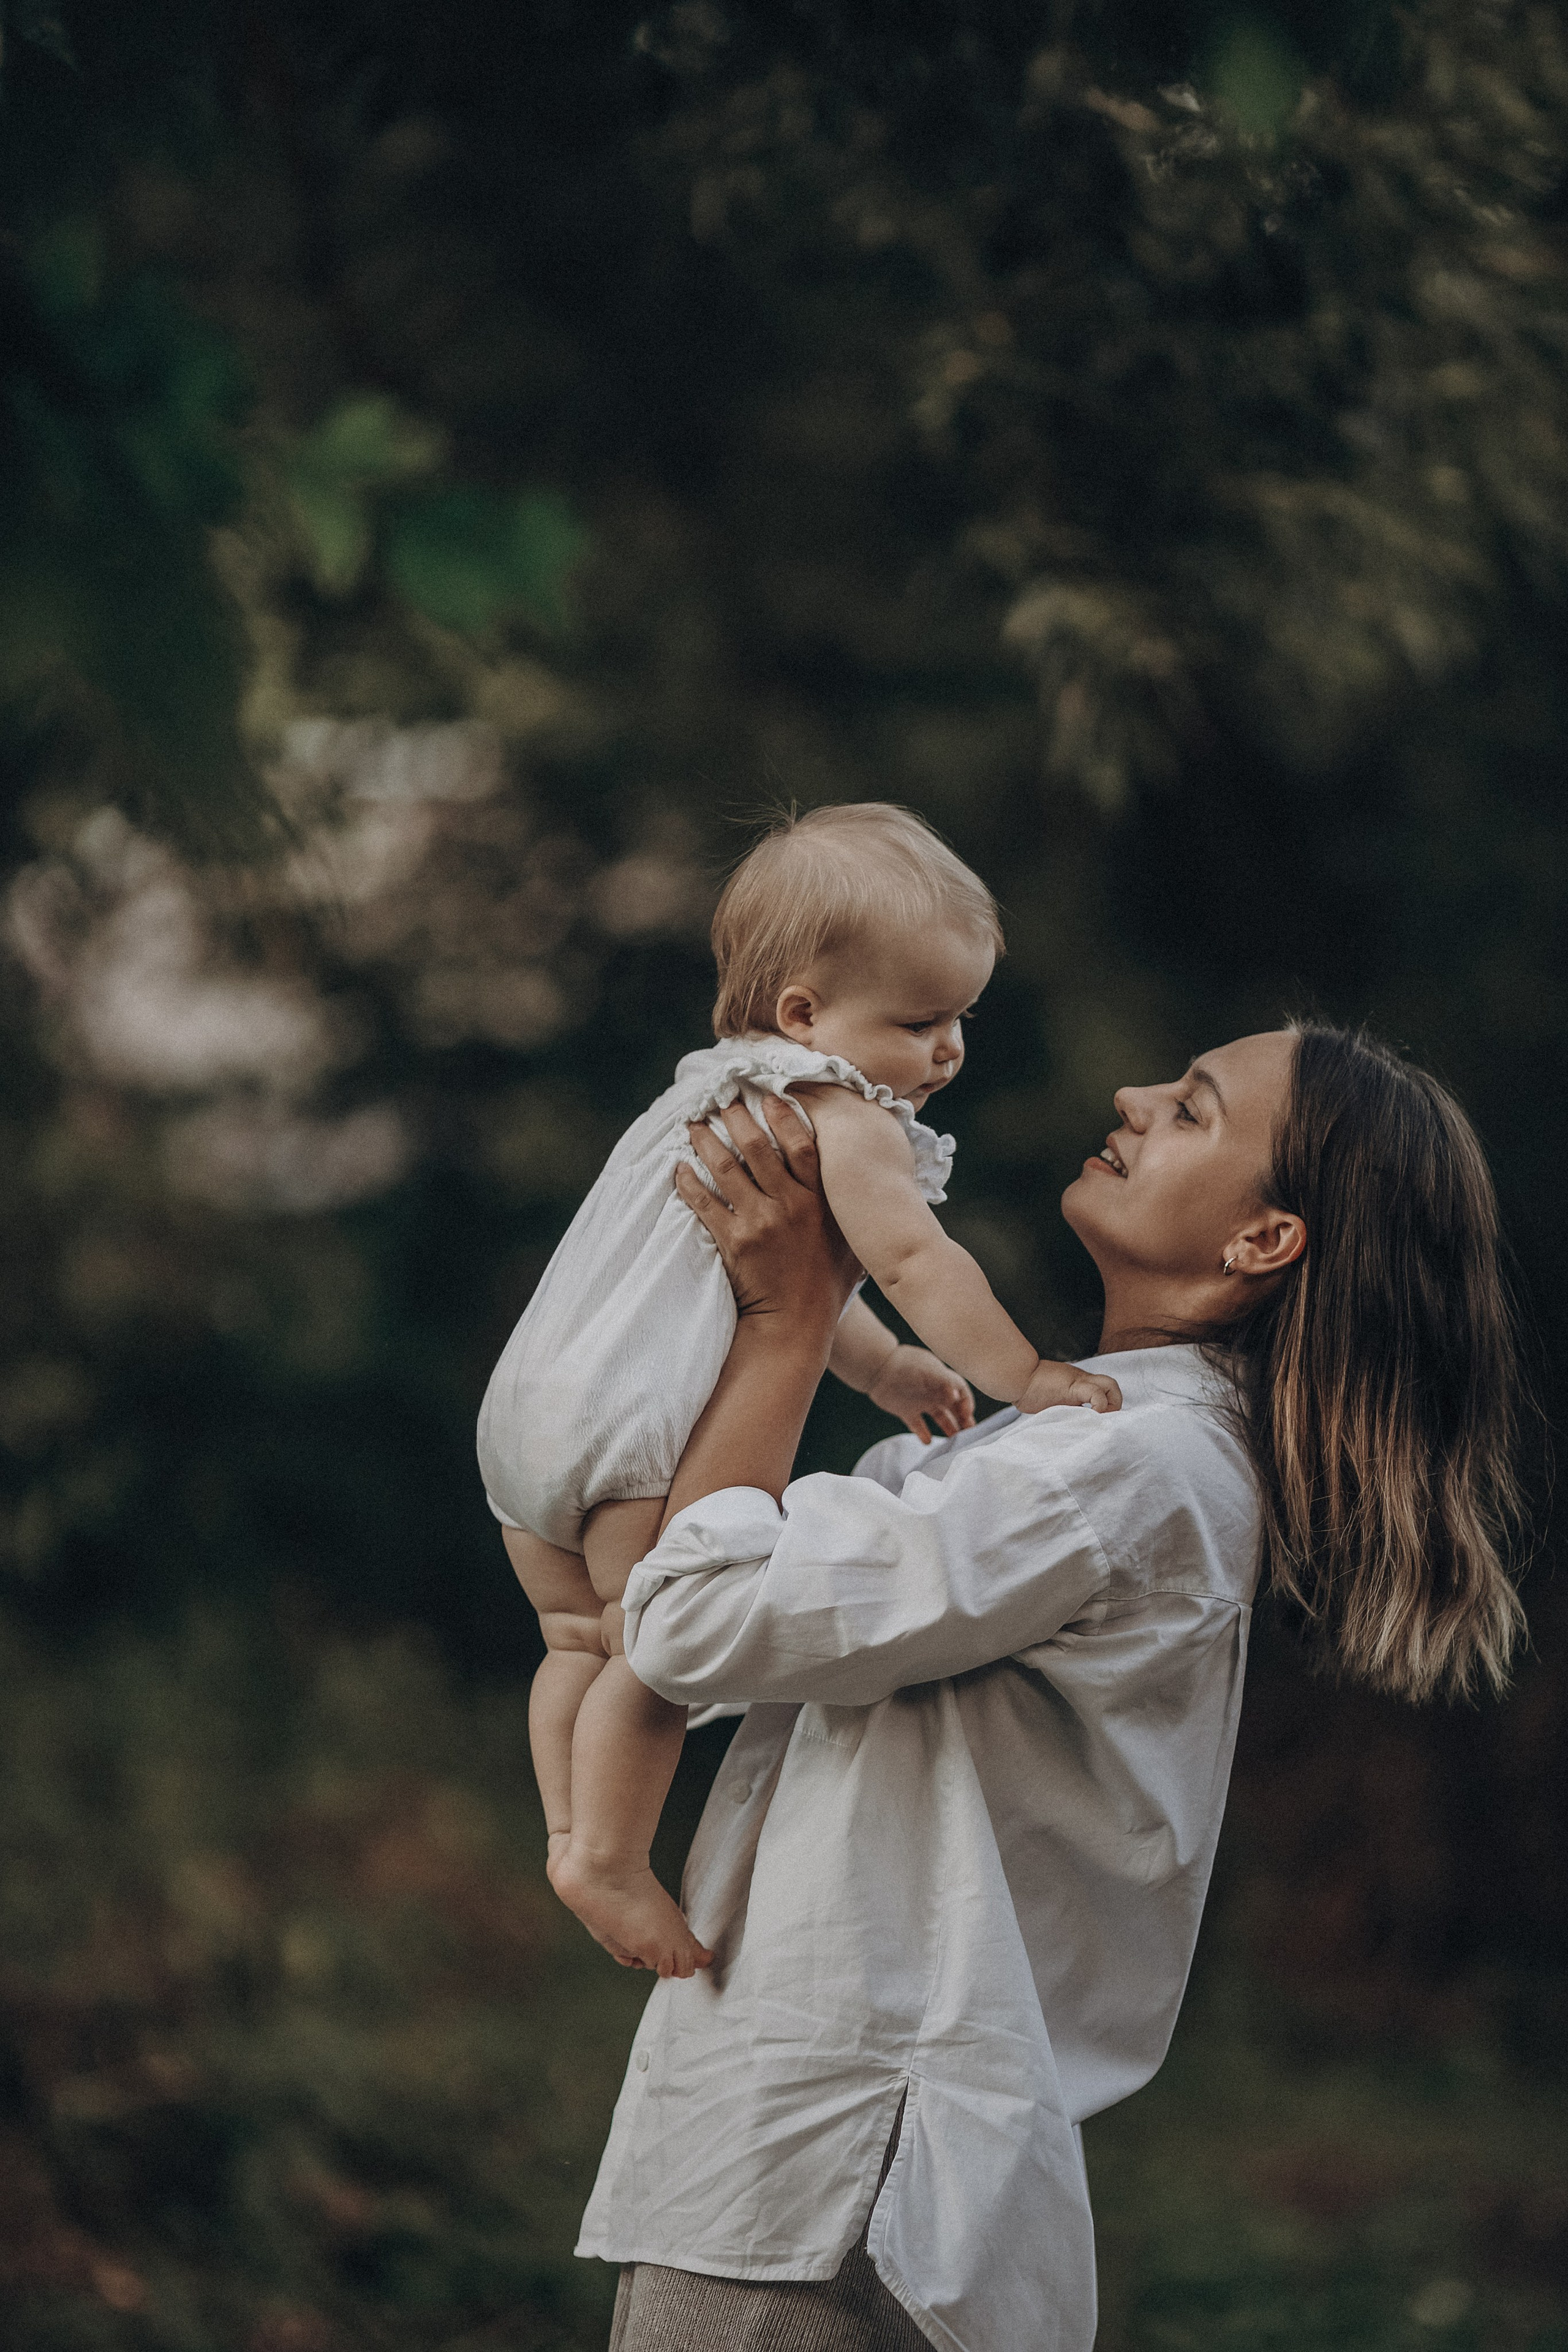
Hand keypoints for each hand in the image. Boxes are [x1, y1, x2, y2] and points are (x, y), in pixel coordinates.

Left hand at [675, 1097, 861, 1342]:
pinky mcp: (734, 1242)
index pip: (802, 1145)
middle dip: (736, 1118)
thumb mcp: (852, 1241)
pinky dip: (689, 1183)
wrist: (797, 1324)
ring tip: (693, 1125)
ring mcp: (760, 1222)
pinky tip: (679, 1168)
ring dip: (706, 1142)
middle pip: (758, 1147)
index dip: (783, 1117)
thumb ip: (854, 1210)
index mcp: (820, 1201)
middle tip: (721, 1101)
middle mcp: (790, 1206)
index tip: (768, 1097)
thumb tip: (863, 1182)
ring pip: (726, 1168)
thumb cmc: (828, 1283)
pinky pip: (704, 1203)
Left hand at [867, 1345, 975, 1444]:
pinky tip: (927, 1441)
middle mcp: (933, 1391)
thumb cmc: (905, 1365)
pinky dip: (923, 1433)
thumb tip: (957, 1397)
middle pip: (954, 1408)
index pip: (961, 1393)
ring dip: (948, 1428)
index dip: (967, 1404)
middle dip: (963, 1420)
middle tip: (969, 1434)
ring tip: (953, 1441)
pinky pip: (918, 1425)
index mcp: (941, 1380)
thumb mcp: (929, 1371)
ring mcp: (920, 1401)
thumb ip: (945, 1382)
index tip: (967, 1416)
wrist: (876, 1367)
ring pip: (940, 1417)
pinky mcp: (906, 1410)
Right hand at [1018, 1359, 1121, 1415]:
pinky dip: (1100, 1405)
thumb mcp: (1048, 1399)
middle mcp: (1082, 1380)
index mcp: (1077, 1384)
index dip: (1106, 1404)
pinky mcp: (1074, 1387)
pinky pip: (1097, 1394)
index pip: (1102, 1389)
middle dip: (1114, 1404)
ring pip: (1111, 1385)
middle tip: (1103, 1420)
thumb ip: (1061, 1406)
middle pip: (1112, 1385)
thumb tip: (1062, 1424)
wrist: (1016, 1378)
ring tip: (1100, 1418)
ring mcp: (1079, 1382)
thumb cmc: (1026, 1390)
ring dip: (1112, 1405)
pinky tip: (1092, 1416)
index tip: (1098, 1421)